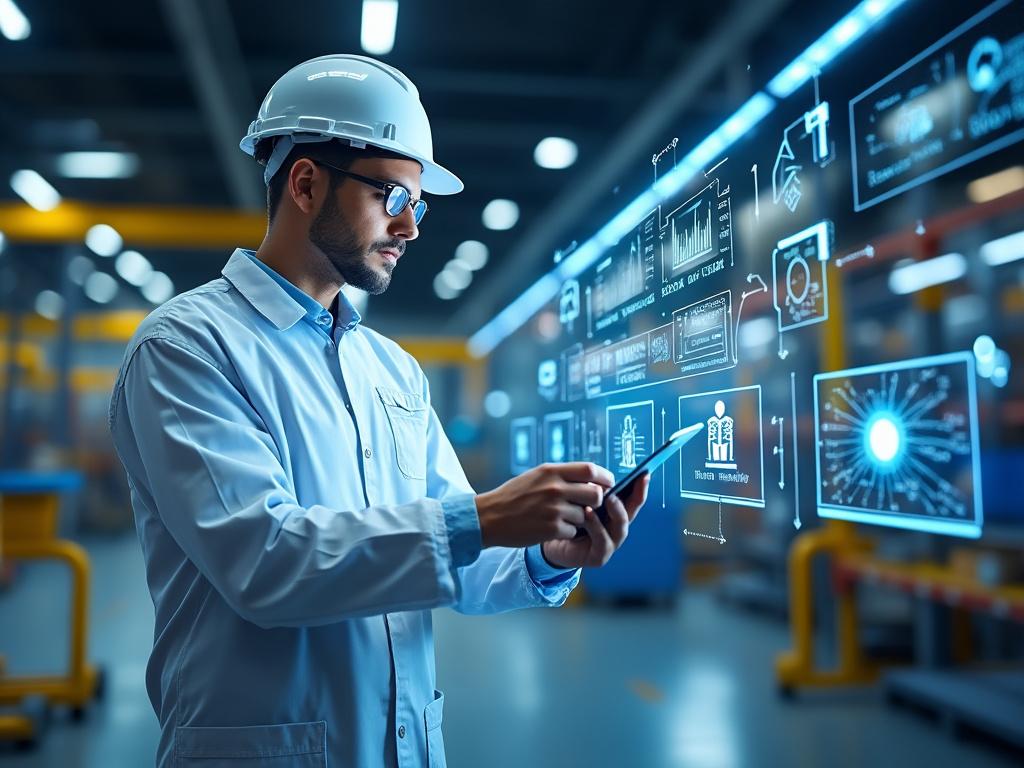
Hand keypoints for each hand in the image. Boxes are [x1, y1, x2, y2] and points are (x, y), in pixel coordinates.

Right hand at [475, 463, 613, 548]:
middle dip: (597, 501)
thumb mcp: (536, 476)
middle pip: (596, 494)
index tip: (609, 483)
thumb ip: (562, 475)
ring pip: (585, 515)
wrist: (489, 517)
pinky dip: (567, 532)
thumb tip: (591, 477)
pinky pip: (573, 531)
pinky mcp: (551, 529)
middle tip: (589, 505)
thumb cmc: (514, 496)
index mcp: (551, 471)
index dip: (604, 477)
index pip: (590, 469)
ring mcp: (554, 509)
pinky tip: (552, 528)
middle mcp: (554, 488)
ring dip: (578, 519)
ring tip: (560, 517)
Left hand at [541, 472, 649, 568]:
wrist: (551, 542)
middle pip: (630, 512)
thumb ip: (591, 491)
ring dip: (615, 511)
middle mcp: (616, 528)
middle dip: (632, 499)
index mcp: (615, 513)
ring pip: (620, 527)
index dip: (640, 488)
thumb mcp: (580, 501)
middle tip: (621, 486)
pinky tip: (588, 514)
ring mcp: (611, 543)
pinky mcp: (600, 556)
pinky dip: (596, 526)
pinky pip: (603, 540)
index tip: (645, 474)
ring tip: (607, 498)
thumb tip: (599, 480)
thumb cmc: (568, 518)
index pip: (632, 499)